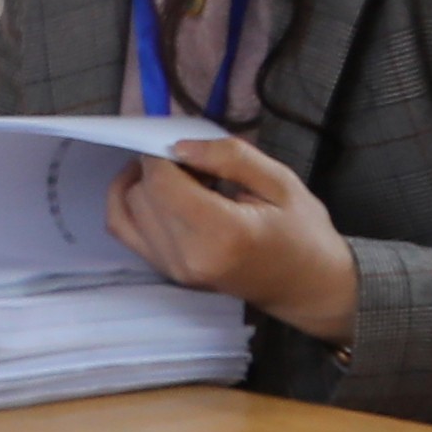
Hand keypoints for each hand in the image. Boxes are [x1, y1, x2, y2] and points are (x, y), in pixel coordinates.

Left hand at [110, 132, 364, 343]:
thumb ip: (230, 157)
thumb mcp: (280, 181)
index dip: (164, 155)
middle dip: (158, 168)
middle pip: (140, 194)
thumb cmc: (302, 232)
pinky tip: (159, 193)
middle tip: (194, 165)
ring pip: (125, 209)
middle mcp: (188, 257)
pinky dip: (132, 204)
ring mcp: (172, 269)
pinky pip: (124, 229)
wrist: (307, 286)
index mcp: (222, 234)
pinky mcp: (165, 272)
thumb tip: (178, 146)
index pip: (160, 182)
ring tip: (183, 181)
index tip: (189, 149)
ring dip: (145, 185)